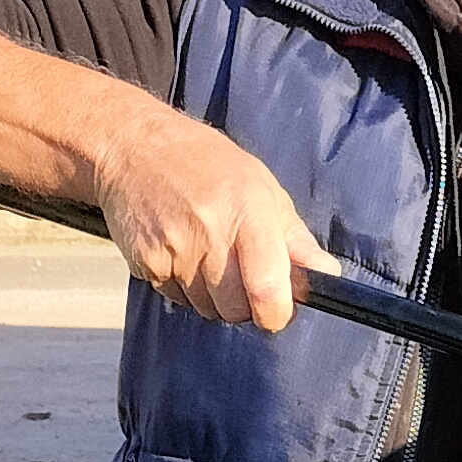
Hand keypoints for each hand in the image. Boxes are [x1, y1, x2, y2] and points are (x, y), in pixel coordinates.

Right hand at [87, 94, 342, 332]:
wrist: (134, 147)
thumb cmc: (206, 165)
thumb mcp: (262, 188)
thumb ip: (295, 238)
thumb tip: (327, 274)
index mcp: (249, 211)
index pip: (267, 290)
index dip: (277, 313)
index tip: (277, 309)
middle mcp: (210, 233)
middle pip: (237, 309)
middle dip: (244, 302)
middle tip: (237, 267)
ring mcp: (175, 250)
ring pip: (207, 309)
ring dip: (212, 295)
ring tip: (205, 252)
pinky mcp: (147, 263)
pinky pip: (177, 299)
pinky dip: (183, 286)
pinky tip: (180, 250)